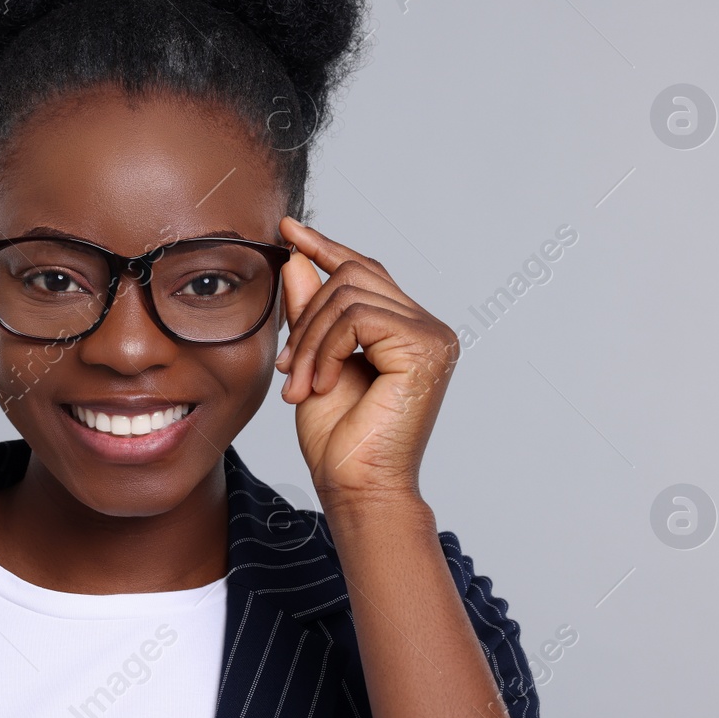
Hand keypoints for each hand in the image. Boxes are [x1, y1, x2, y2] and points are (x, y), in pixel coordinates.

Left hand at [275, 216, 459, 512]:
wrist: (355, 488)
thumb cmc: (339, 440)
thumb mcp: (311, 361)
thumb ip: (309, 311)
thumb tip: (296, 257)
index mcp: (406, 330)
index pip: (364, 271)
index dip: (325, 246)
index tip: (288, 229)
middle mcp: (428, 328)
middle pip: (353, 275)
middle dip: (306, 315)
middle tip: (286, 369)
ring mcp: (432, 336)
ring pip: (348, 295)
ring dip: (309, 340)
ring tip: (299, 386)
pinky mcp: (425, 349)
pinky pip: (357, 318)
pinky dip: (326, 348)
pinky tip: (321, 385)